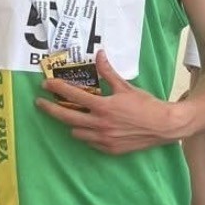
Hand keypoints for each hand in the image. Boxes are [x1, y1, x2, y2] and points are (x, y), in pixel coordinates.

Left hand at [35, 50, 175, 153]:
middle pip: (66, 118)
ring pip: (76, 132)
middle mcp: (100, 125)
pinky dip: (86, 134)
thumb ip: (108, 73)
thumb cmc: (146, 105)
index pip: (73, 96)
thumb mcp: (126, 87)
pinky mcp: (110, 149)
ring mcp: (103, 139)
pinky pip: (89, 142)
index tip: (46, 84)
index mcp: (103, 107)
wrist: (164, 126)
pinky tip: (88, 127)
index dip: (57, 88)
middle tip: (40, 103)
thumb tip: (99, 55)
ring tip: (69, 115)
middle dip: (50, 109)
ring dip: (71, 123)